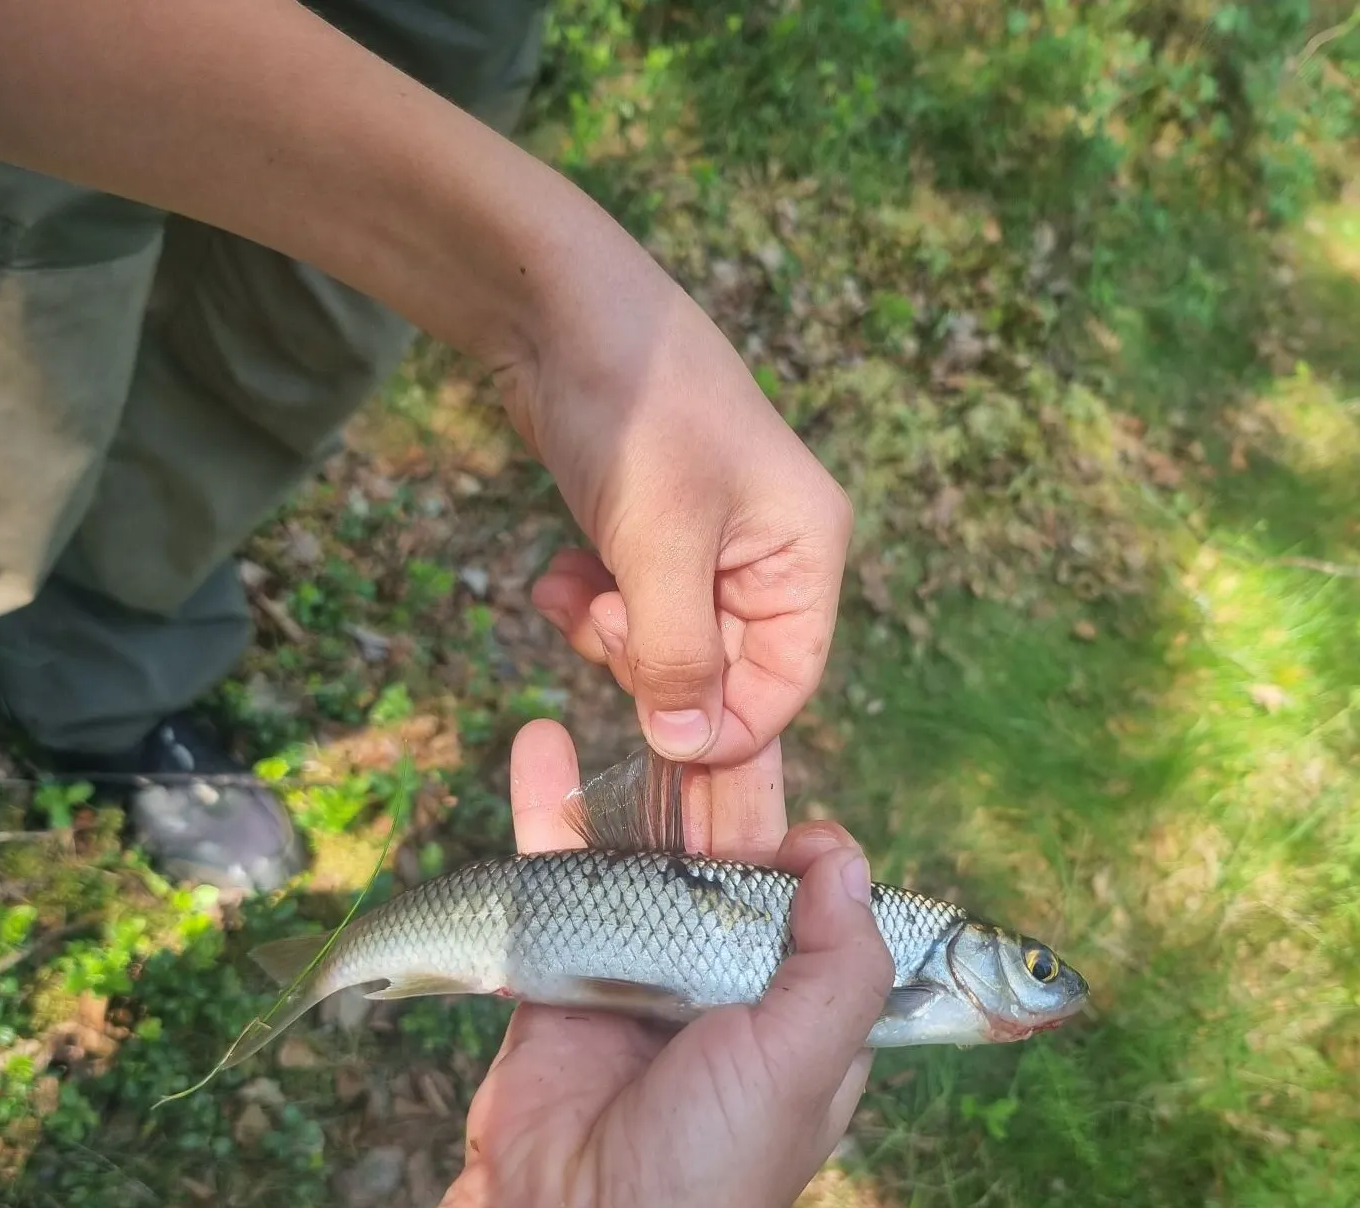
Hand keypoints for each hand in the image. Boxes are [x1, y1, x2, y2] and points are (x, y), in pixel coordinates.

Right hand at [443, 719, 893, 1207]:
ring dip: (645, 786)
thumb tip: (846, 852)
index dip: (825, 863)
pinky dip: (548, 809)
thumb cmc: (705, 1170)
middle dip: (731, 798)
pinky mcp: (567, 962)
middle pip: (740, 865)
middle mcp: (733, 985)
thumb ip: (840, 961)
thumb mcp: (803, 1070)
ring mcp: (646, 968)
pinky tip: (541, 742)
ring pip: (653, 854)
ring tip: (643, 707)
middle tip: (719, 722)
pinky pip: (559, 871)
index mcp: (808, 1016)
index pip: (835, 914)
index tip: (804, 830)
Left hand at [507, 260, 852, 767]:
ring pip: (666, 646)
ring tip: (573, 586)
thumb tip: (690, 747)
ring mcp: (709, 547)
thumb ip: (677, 653)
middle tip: (606, 618)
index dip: (722, 723)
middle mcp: (769, 557)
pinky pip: (631, 609)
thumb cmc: (631, 409)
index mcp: (804, 553)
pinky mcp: (654, 538)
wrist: (555, 309)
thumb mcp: (659, 543)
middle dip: (650, 662)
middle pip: (721, 670)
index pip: (785, 682)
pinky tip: (558, 571)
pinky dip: (590, 604)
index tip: (654, 734)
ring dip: (610, 635)